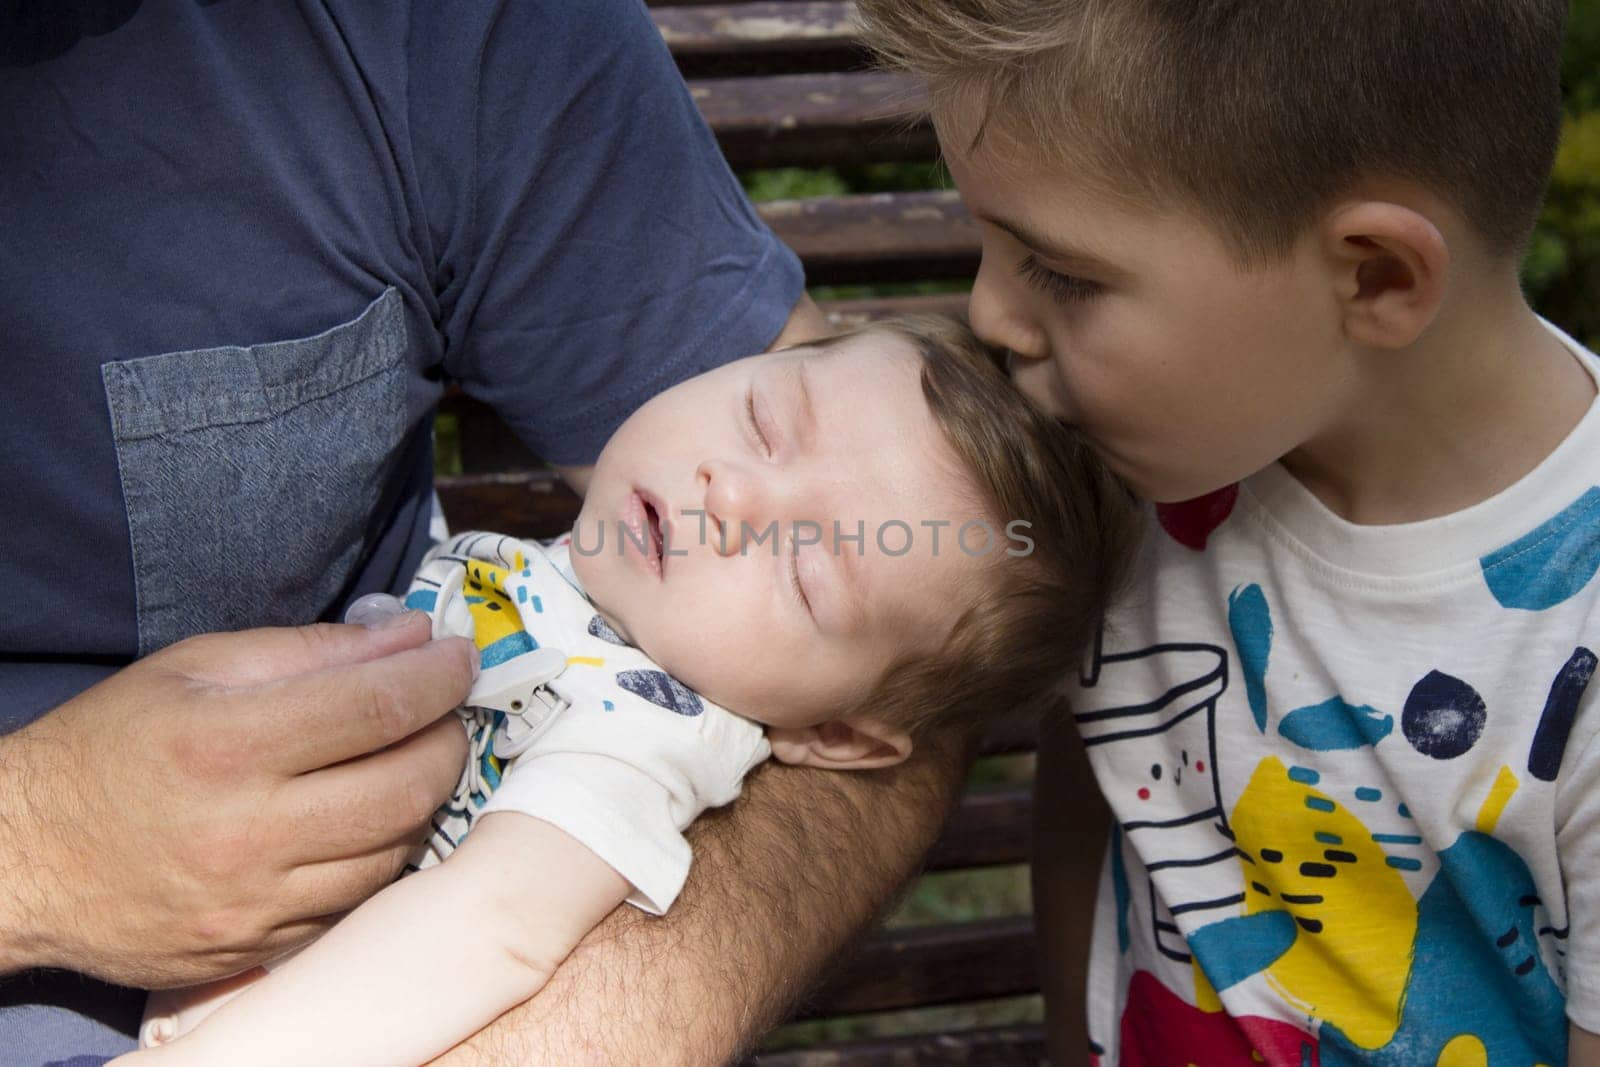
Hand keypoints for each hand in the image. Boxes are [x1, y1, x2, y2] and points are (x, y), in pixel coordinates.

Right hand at [0, 612, 473, 987]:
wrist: (26, 860)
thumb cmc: (112, 746)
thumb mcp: (195, 669)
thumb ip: (310, 651)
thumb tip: (409, 636)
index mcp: (227, 744)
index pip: (376, 708)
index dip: (437, 678)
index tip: (460, 657)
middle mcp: (246, 831)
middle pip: (404, 788)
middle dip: (448, 741)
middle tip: (448, 713)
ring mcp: (255, 901)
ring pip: (393, 852)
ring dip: (424, 800)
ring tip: (411, 761)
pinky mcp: (257, 946)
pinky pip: (355, 901)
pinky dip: (380, 854)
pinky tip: (370, 819)